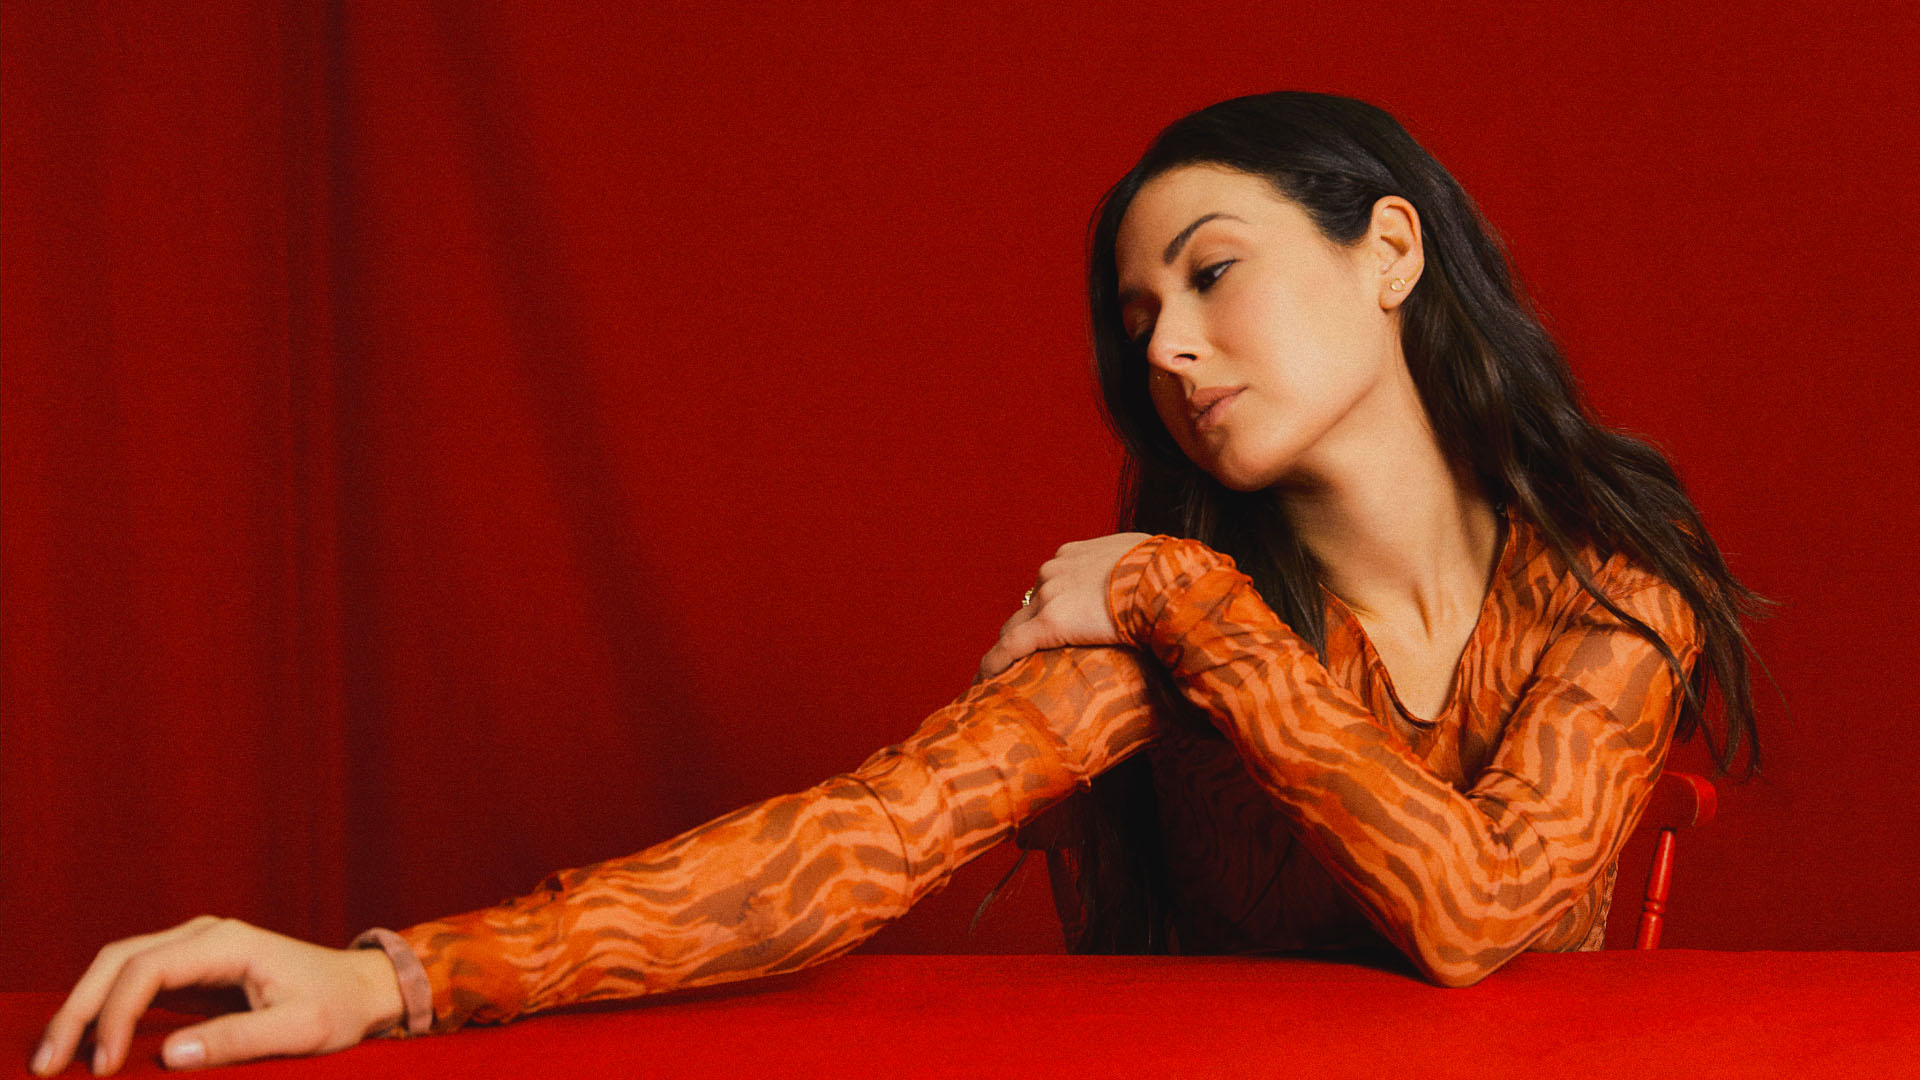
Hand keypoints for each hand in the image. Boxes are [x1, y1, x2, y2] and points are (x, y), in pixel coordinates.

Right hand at [34, 916, 404, 1075]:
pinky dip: (102, 1009)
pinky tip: (86, 1045)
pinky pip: (132, 982)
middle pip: (118, 960)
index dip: (116, 1016)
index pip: (148, 969)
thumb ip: (239, 1040)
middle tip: (48, 1065)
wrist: (359, 987)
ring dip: (82, 1008)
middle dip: (78, 1009)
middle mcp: (203, 935)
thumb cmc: (336, 1006)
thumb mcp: (300, 1030)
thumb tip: (171, 1056)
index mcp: (228, 942)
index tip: (103, 1067)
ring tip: (53, 1059)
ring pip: (117, 966)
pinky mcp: (189, 968)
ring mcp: (193, 948)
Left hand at [975, 532, 1153, 681]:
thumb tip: (1150, 592)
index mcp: (1074, 556)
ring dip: (1007, 648)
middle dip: (1025, 629)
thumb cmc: (1166, 573)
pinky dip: (995, 663)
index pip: (1050, 585)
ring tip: (999, 674)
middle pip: (1028, 606)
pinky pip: (1011, 646)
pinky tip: (986, 681)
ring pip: (1015, 626)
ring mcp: (1049, 596)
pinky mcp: (1049, 623)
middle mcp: (1054, 571)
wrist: (1164, 579)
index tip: (1049, 626)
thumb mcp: (1144, 563)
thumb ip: (1132, 575)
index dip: (1047, 608)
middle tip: (1024, 656)